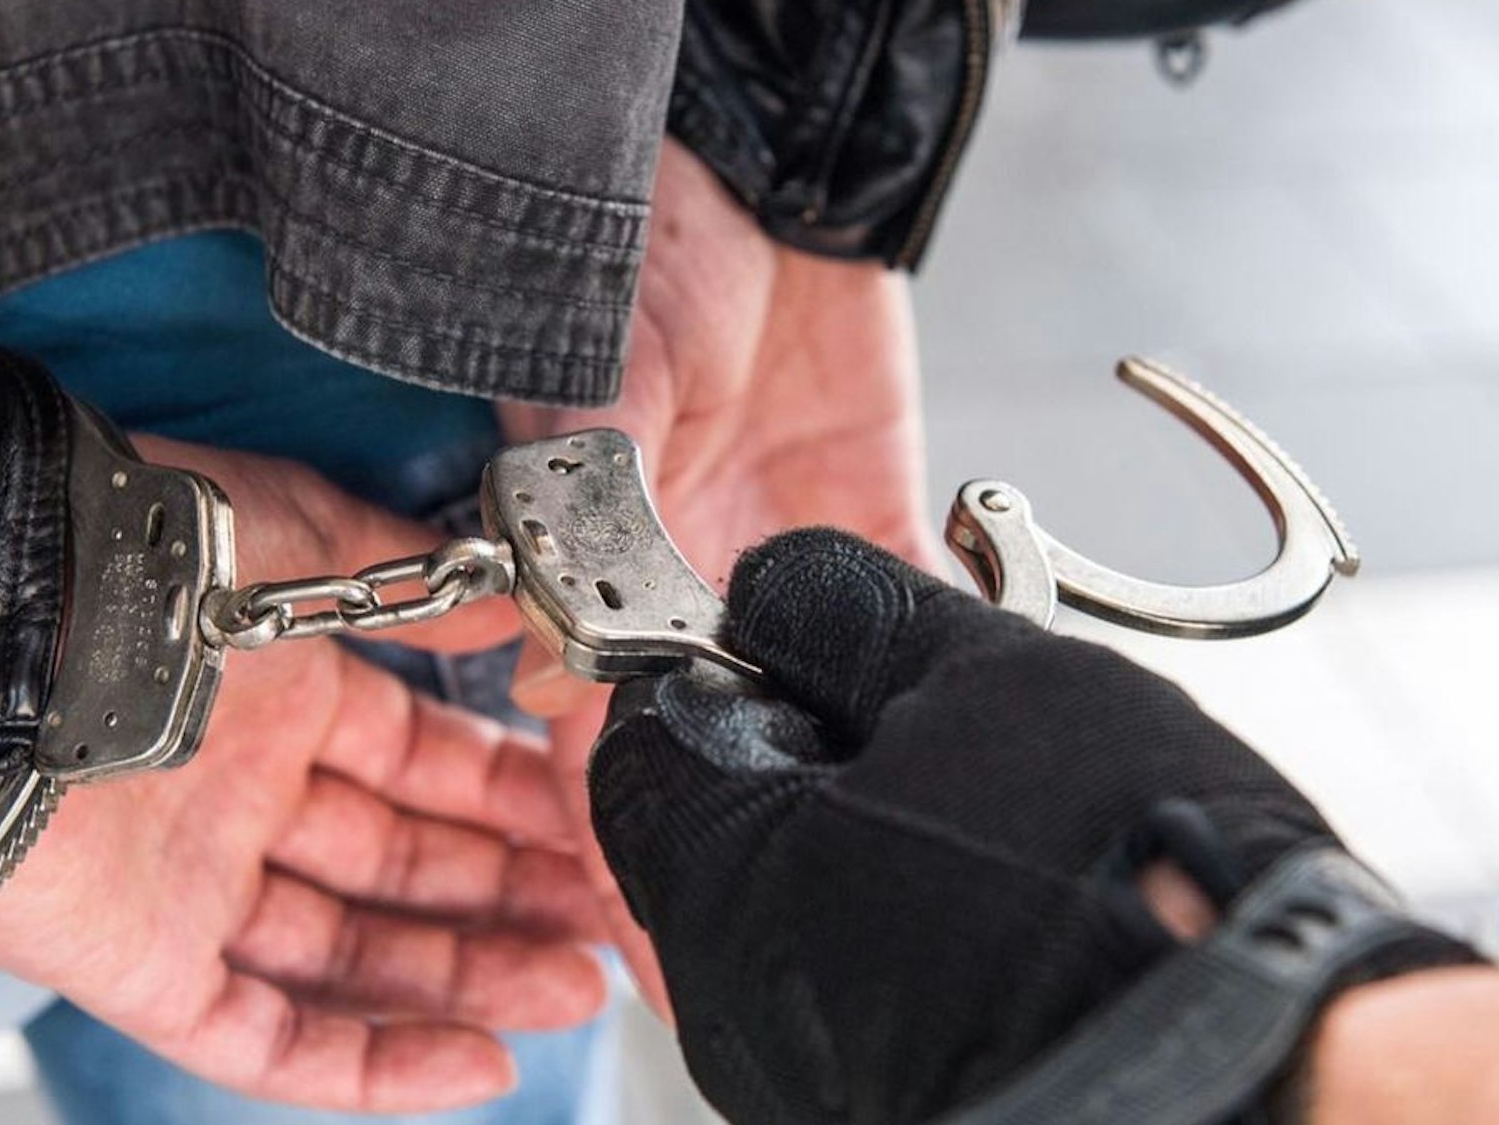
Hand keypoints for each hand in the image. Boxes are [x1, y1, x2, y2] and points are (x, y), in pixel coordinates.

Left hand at [0, 437, 605, 1113]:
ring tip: (576, 992)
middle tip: (608, 920)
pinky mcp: (144, 968)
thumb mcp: (311, 535)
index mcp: (280, 696)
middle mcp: (243, 796)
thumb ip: (421, 589)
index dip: (510, 801)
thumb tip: (518, 606)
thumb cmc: (157, 557)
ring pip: (353, 959)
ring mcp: (194, 887)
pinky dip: (373, 1065)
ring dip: (468, 980)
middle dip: (509, 897)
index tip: (596, 822)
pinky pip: (270, 1038)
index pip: (419, 767)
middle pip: (400, 869)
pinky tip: (477, 1063)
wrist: (5, 620)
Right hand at [497, 141, 943, 1002]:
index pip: (595, 725)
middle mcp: (688, 576)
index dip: (608, 832)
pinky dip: (919, 690)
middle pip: (709, 745)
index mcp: (600, 553)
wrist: (770, 172)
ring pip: (805, 708)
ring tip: (845, 914)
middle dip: (726, 853)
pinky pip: (901, 622)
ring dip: (824, 801)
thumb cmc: (647, 239)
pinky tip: (937, 767)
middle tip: (751, 962)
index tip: (626, 926)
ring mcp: (783, 558)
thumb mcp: (598, 354)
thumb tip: (561, 581)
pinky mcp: (875, 516)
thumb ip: (588, 467)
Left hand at [587, 530, 1436, 1124]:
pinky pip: (865, 990)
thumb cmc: (1132, 873)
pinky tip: (1029, 897)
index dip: (722, 667)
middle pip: (721, 832)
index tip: (807, 644)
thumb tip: (781, 587)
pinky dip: (920, 927)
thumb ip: (846, 613)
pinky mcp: (891, 1104)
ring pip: (800, 912)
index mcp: (723, 880)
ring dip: (877, 837)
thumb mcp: (980, 672)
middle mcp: (738, 1006)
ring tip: (1009, 810)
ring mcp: (810, 1077)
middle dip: (812, 754)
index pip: (641, 744)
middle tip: (934, 718)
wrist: (1279, 1065)